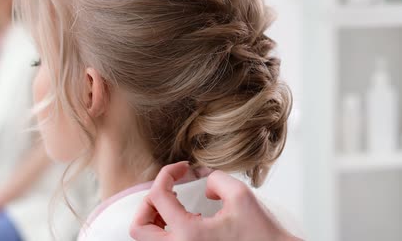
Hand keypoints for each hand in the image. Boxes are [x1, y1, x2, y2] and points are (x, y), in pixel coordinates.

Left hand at [130, 162, 300, 240]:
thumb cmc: (261, 234)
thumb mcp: (241, 196)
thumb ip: (216, 179)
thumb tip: (203, 182)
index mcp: (188, 234)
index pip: (157, 196)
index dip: (167, 173)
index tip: (183, 168)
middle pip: (139, 227)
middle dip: (149, 201)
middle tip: (170, 188)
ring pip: (147, 239)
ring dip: (154, 216)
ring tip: (174, 202)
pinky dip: (166, 228)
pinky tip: (186, 217)